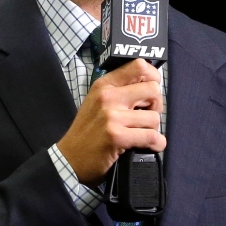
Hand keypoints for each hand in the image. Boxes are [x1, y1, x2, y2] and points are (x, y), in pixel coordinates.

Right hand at [55, 58, 164, 185]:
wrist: (69, 158)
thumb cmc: (86, 131)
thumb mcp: (96, 102)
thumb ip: (119, 91)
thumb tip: (150, 87)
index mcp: (104, 85)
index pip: (139, 66)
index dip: (154, 77)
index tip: (152, 91)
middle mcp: (108, 96)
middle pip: (153, 90)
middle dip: (156, 106)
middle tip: (146, 117)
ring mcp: (112, 117)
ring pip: (154, 117)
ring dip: (153, 129)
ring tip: (140, 134)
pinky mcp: (117, 137)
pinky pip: (151, 136)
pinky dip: (156, 144)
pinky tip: (149, 146)